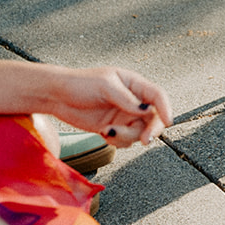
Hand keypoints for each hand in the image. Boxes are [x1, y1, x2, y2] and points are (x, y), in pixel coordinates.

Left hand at [50, 66, 173, 146]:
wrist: (56, 96)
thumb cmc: (80, 84)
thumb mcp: (104, 86)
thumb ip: (126, 99)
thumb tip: (146, 110)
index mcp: (134, 85)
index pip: (157, 96)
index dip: (165, 108)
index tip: (167, 122)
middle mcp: (133, 101)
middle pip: (153, 118)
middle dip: (150, 130)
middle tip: (144, 140)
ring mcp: (124, 116)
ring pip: (139, 132)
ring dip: (127, 136)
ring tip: (107, 131)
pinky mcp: (113, 128)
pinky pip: (125, 140)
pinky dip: (117, 141)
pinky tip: (104, 133)